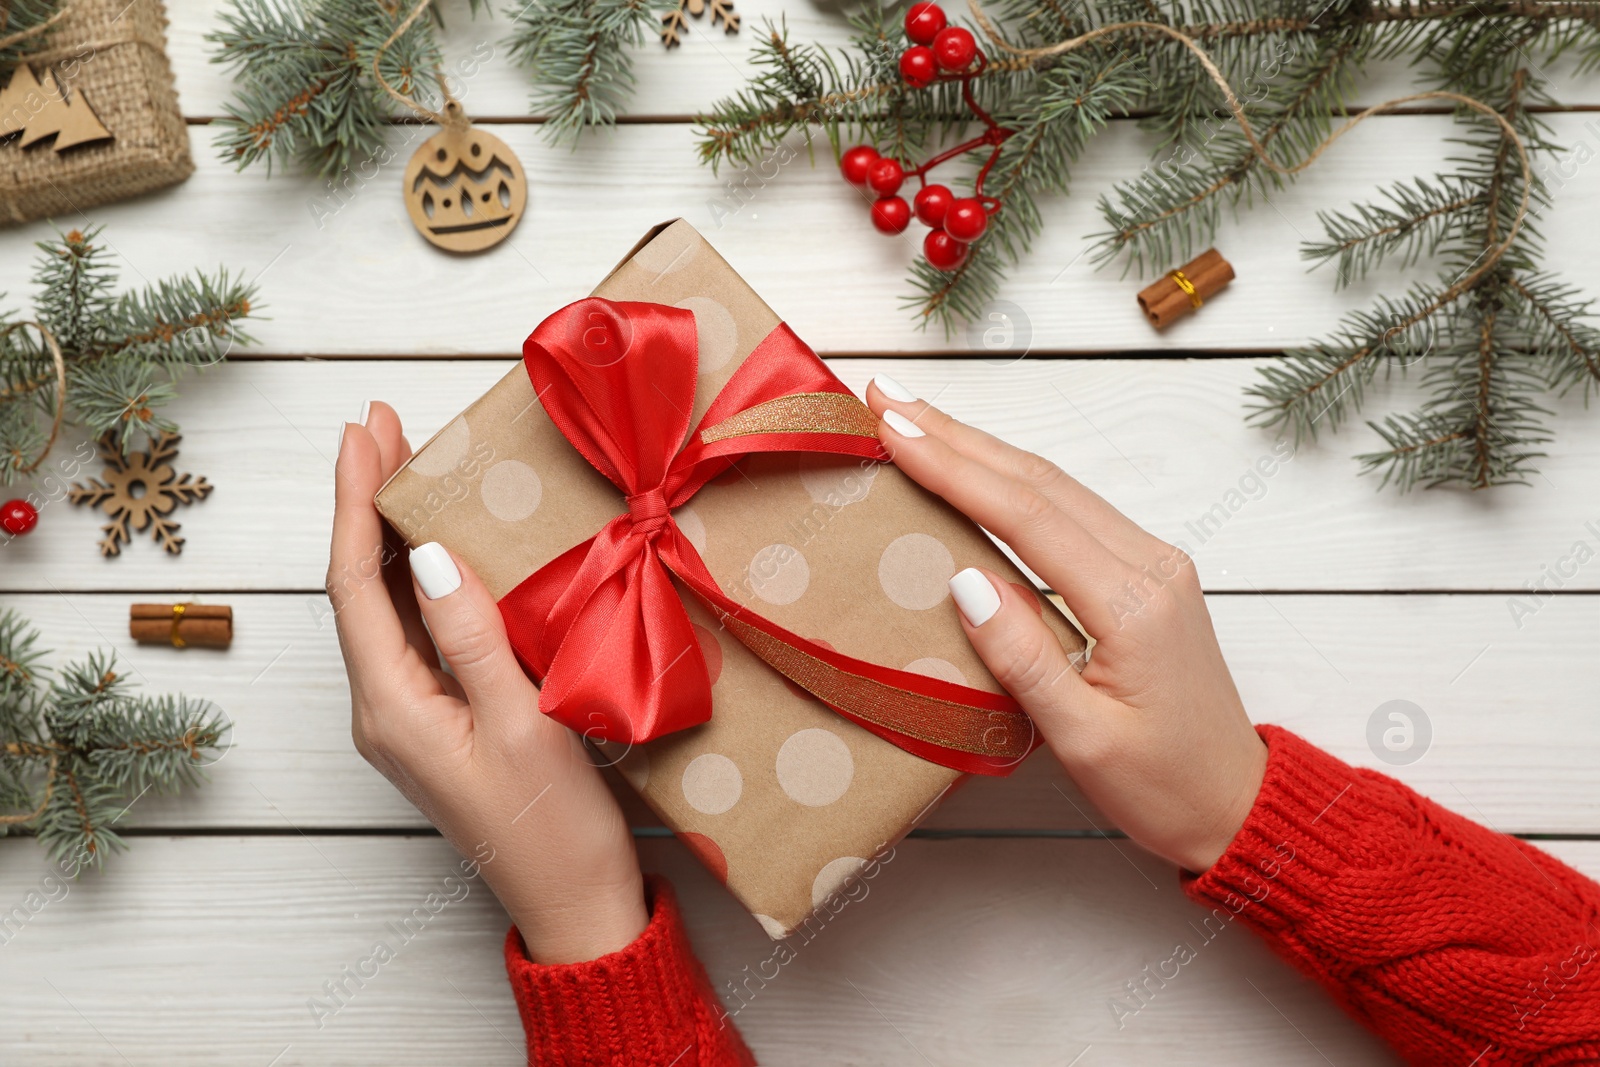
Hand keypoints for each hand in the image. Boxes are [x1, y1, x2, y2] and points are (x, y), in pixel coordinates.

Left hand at [329, 402, 647, 962]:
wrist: (575, 907)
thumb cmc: (556, 827)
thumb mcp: (523, 723)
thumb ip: (470, 637)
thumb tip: (428, 553)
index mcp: (391, 707)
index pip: (355, 583)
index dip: (356, 502)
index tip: (365, 433)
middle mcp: (382, 710)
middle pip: (359, 587)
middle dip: (366, 502)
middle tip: (382, 427)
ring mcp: (407, 718)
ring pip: (384, 606)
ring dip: (389, 533)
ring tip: (404, 464)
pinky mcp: (436, 723)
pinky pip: (411, 633)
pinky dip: (418, 575)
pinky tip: (438, 546)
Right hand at [866, 378, 1267, 872]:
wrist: (1237, 803)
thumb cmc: (1162, 785)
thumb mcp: (1083, 741)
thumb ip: (1024, 658)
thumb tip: (964, 579)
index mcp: (1133, 603)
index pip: (1027, 515)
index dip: (955, 469)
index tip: (894, 429)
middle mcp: (1150, 565)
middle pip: (1040, 481)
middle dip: (958, 435)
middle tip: (887, 398)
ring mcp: (1153, 562)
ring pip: (1055, 486)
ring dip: (981, 449)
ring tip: (916, 418)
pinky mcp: (1148, 572)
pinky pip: (1071, 508)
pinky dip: (1013, 480)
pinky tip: (977, 467)